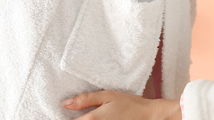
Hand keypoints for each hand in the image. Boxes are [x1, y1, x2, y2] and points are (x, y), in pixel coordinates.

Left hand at [62, 91, 181, 118]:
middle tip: (82, 114)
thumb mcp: (108, 96)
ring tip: (93, 117)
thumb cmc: (129, 104)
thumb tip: (65, 103)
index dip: (65, 118)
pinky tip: (99, 119)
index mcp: (92, 119)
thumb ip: (85, 99)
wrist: (148, 116)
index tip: (67, 114)